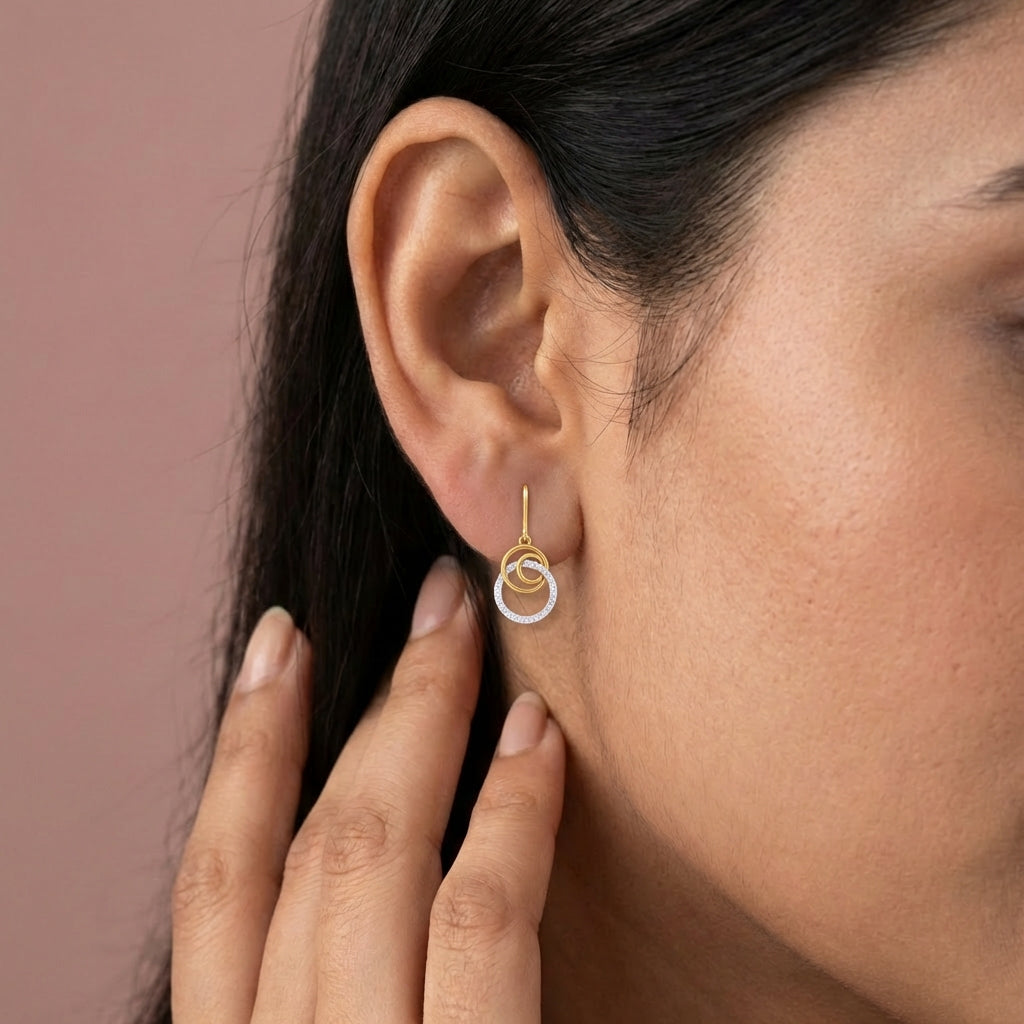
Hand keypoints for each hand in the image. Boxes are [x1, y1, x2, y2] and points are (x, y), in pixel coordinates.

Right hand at [170, 556, 565, 1021]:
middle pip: (309, 844)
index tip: (282, 642)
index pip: (218, 884)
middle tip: (428, 599)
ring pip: (372, 851)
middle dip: (363, 700)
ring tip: (466, 628)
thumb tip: (382, 816)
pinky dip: (509, 811)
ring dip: (424, 717)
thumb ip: (357, 969)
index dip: (247, 749)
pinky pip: (476, 915)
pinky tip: (540, 737)